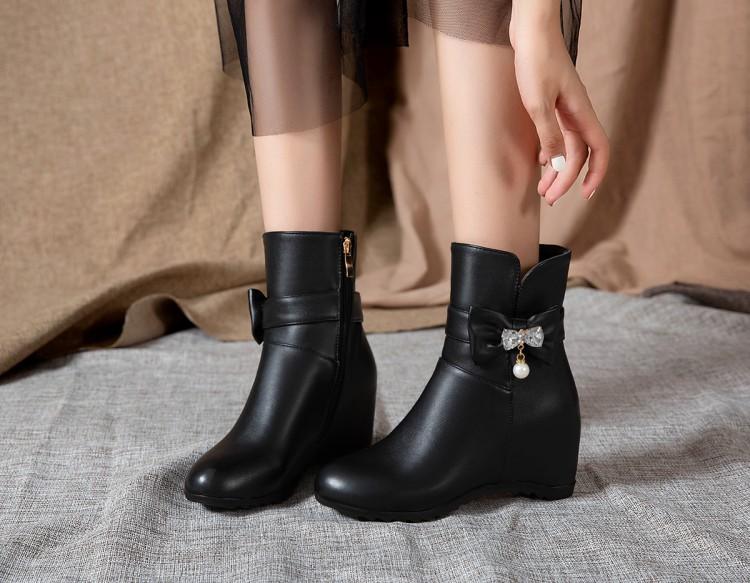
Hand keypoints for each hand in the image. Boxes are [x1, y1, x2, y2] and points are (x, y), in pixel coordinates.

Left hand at [510, 4, 608, 204]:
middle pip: (578, 154)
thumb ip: (550, 135)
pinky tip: (539, 162)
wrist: (530, 29)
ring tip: (542, 188)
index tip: (585, 195)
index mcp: (581, 112)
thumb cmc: (535, 61)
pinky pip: (556, 135)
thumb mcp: (538, 103)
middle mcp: (576, 112)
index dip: (596, 174)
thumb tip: (559, 166)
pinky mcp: (551, 103)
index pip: (599, 149)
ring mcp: (564, 108)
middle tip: (548, 198)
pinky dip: (550, 152)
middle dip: (566, 180)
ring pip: (566, 147)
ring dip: (556, 169)